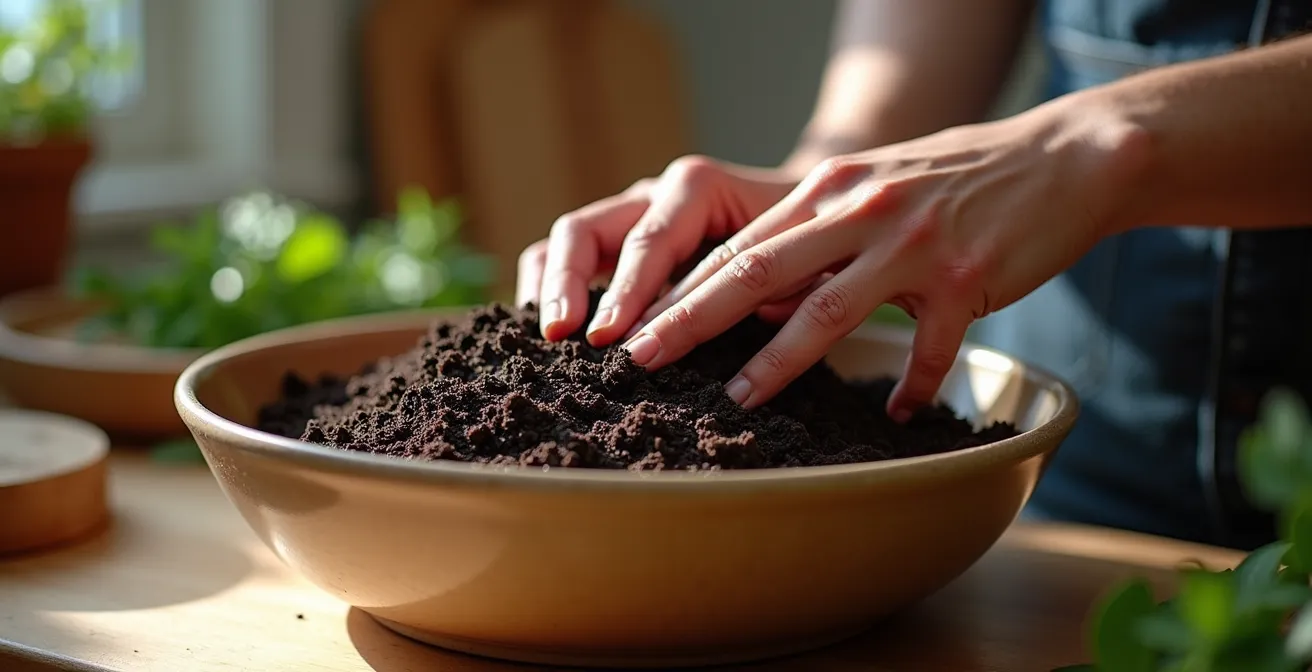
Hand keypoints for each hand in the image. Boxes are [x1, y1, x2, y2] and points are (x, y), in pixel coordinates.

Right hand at [516, 156, 798, 342]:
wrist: (806, 209)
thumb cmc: (807, 238)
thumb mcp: (806, 253)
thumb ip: (787, 277)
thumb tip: (762, 313)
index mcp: (697, 187)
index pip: (650, 239)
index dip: (626, 290)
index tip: (611, 336)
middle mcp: (653, 193)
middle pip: (586, 228)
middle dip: (570, 284)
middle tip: (563, 335)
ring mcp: (629, 214)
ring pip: (566, 238)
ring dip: (551, 285)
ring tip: (548, 335)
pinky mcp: (617, 239)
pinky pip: (566, 253)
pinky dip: (551, 285)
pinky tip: (551, 329)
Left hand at [622, 102, 1146, 419]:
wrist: (1060, 158)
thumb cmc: (957, 179)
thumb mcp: (874, 187)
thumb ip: (816, 236)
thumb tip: (759, 299)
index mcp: (830, 188)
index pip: (741, 246)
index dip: (683, 289)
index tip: (637, 325)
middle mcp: (860, 210)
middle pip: (757, 272)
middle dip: (692, 319)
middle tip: (644, 358)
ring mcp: (913, 246)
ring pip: (826, 311)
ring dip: (777, 362)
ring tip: (737, 399)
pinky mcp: (964, 280)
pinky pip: (927, 349)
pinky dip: (911, 385)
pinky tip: (900, 413)